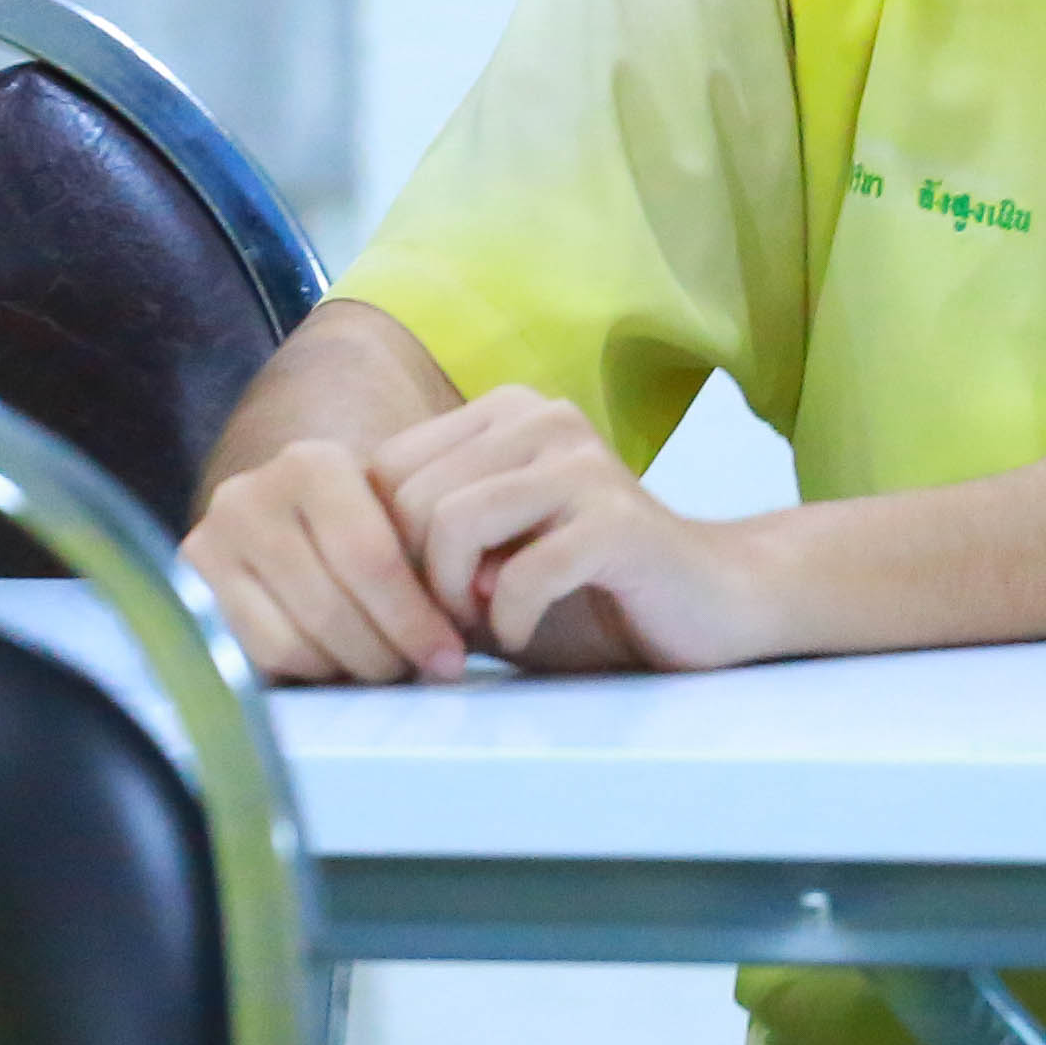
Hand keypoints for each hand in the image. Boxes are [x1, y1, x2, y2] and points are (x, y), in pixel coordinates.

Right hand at [184, 437, 472, 684]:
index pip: (370, 556)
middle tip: (422, 674)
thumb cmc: (358, 525)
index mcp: (313, 464)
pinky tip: (338, 666)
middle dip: (388, 653)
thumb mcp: (393, 520)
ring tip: (387, 670)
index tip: (453, 658)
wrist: (281, 520)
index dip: (416, 618)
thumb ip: (427, 555)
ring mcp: (212, 543)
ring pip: (297, 641)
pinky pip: (261, 659)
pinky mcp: (192, 593)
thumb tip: (475, 620)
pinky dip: (309, 673)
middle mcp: (250, 494)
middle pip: (332, 605)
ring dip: (351, 669)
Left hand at [377, 389, 788, 674]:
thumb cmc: (588, 592)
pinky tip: (525, 630)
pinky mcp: (617, 521)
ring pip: (452, 523)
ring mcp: (581, 463)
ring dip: (450, 599)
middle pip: (408, 498)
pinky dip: (507, 618)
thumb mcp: (486, 562)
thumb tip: (334, 568)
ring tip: (480, 626)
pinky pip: (519, 572)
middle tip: (445, 627)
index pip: (384, 471)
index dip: (380, 549)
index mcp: (504, 414)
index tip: (413, 604)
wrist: (710, 605)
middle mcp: (541, 419)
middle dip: (411, 581)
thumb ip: (420, 549)